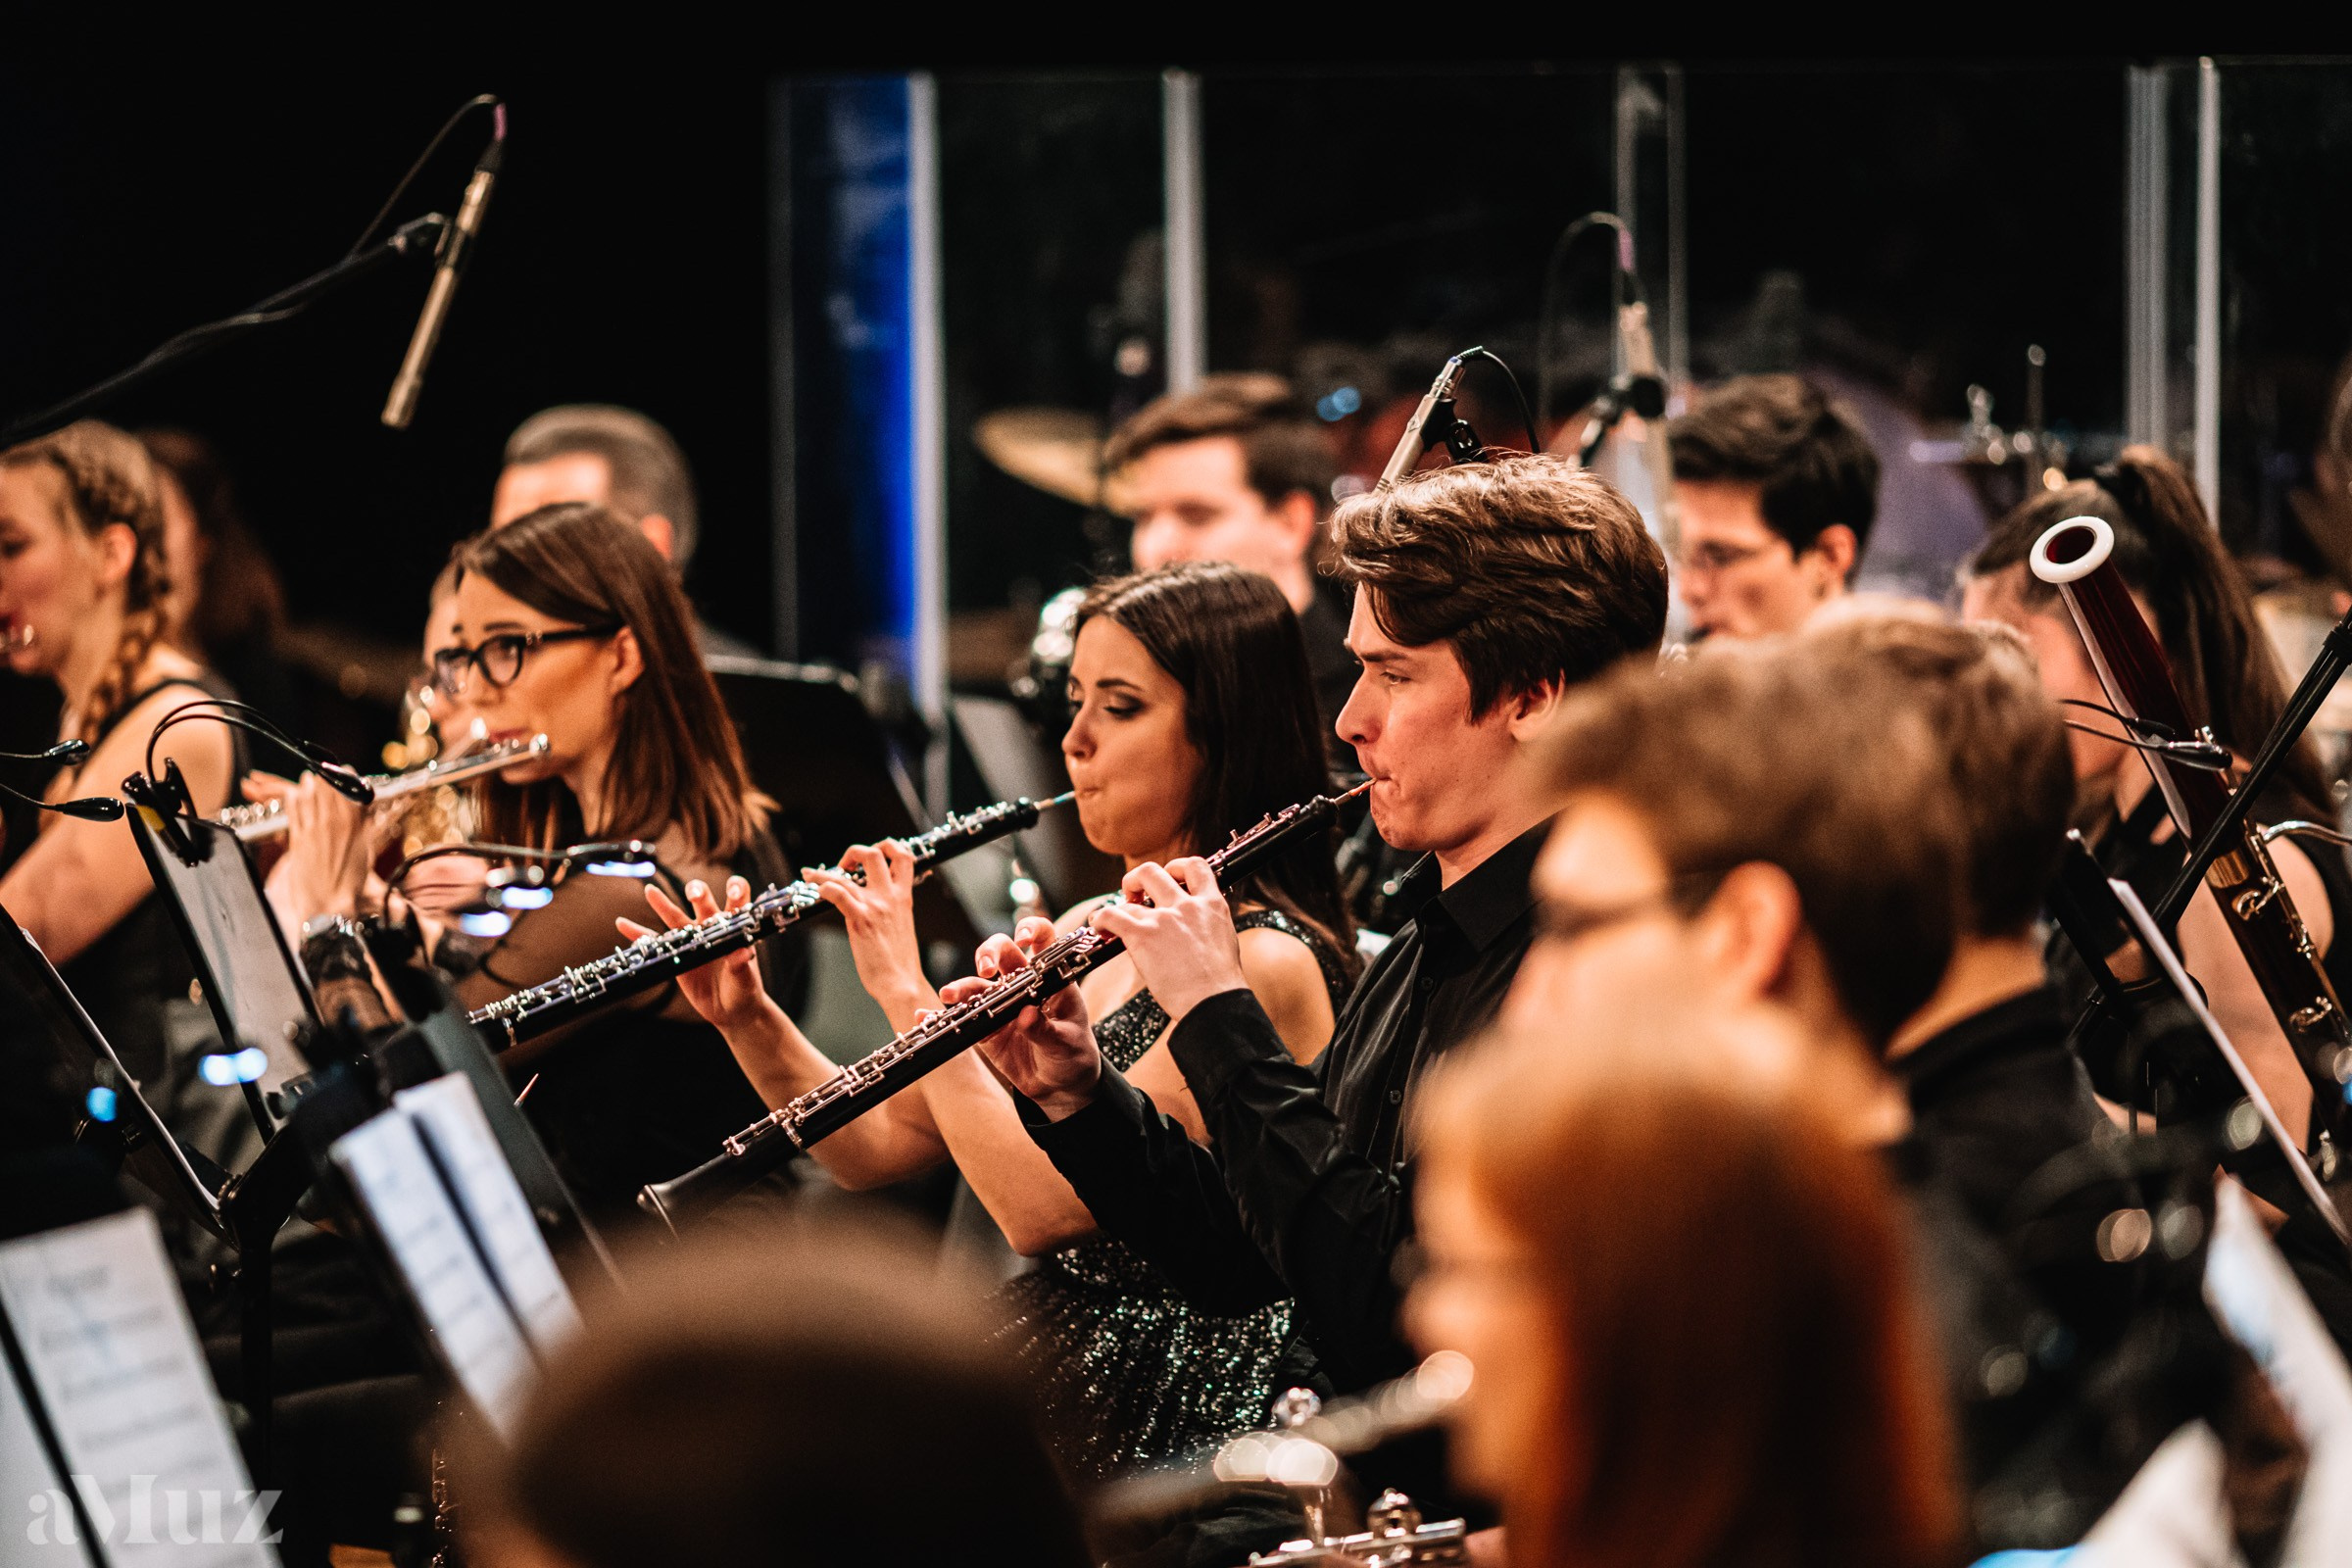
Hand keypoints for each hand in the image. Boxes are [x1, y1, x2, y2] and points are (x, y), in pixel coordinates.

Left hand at [261, 773, 372, 921]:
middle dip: (324, 777)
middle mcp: (333, 821)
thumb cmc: (350, 882)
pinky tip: (293, 794)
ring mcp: (313, 828)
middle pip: (325, 785)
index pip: (349, 785)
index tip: (343, 773)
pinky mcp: (297, 838)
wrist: (328, 903)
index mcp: (354, 823)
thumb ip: (362, 826)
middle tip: (322, 775)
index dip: (345, 775)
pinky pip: (293, 809)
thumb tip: (361, 810)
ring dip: (307, 784)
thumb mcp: (365, 850)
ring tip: (307, 781)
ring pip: (308, 793)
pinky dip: (292, 798)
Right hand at [619, 876, 780, 1036]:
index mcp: (735, 928)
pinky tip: (623, 924)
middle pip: (703, 901)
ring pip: (675, 916)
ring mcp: (693, 939)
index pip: (738, 901)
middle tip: (693, 895)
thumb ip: (742, 966)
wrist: (731, 1009)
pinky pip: (655, 941)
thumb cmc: (744, 991)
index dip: (737, 890)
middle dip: (698, 892)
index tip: (732, 893)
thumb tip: (741, 953)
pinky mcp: (677, 954)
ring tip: (649, 890)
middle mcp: (713, 927)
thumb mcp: (746, 981)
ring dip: (662, 903)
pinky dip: (638, 933)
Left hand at [808, 840, 934, 1022]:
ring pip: (850, 873)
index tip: (873, 853)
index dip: (887, 846)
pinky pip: (838, 894)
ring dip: (825, 872)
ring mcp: (875, 907)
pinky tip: (815, 891)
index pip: (904, 856)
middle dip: (855, 851)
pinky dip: (823, 887)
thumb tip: (876, 904)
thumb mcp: (901, 925)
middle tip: (844, 864)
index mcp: (904, 896)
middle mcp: (891, 896)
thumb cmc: (899, 960)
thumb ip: (891, 908)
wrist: (901, 982)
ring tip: (810, 875)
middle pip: (875, 854)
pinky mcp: (860, 921)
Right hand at [952, 916, 1100, 1119]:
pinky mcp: (985, 1028)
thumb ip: (1046, 1030)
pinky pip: (962, 1018)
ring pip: (977, 985)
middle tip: (984, 968)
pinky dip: (942, 1016)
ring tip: (949, 995)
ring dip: (962, 986)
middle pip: (1001, 952)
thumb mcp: (1066, 1042)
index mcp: (1050, 979)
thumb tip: (1026, 1016)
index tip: (1022, 939)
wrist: (1059, 1086)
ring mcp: (1001, 1004)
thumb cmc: (1072, 1054)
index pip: (1044, 940)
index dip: (1032, 929)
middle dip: (988, 953)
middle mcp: (1023, 984)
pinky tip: (925, 1016)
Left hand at [1089, 857, 1247, 1024]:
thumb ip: (1207, 925)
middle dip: (1138, 879)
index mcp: (1212, 905)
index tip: (1169, 879)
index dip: (1176, 868)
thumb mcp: (1224, 940)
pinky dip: (1100, 919)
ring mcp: (1164, 919)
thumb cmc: (1220, 985)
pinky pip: (1111, 915)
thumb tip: (1193, 929)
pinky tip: (1100, 929)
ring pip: (1131, 891)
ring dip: (1119, 902)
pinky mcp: (1143, 936)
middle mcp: (1186, 905)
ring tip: (1114, 919)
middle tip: (1135, 896)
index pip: (1195, 866)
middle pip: (1153, 871)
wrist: (1214, 1003)